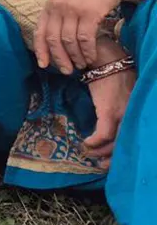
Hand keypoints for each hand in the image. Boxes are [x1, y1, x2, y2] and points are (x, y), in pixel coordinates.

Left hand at [35, 0, 134, 73]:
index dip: (41, 51)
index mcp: (49, 6)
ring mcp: (73, 11)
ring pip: (69, 42)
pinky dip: (88, 51)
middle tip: (67, 71)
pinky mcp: (90, 13)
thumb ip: (58, 15)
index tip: (44, 65)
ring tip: (81, 65)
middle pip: (53, 40)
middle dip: (59, 59)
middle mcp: (58, 8)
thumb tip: (54, 39)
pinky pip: (85, 38)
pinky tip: (91, 57)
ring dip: (75, 57)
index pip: (40, 33)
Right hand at [83, 41, 134, 161]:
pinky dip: (94, 142)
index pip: (135, 138)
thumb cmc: (115, 77)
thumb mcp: (123, 97)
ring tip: (89, 152)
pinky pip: (103, 134)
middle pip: (127, 144)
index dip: (124, 152)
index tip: (113, 158)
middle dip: (113, 158)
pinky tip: (86, 143)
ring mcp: (123, 114)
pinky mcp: (109, 111)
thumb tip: (113, 125)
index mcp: (138, 113)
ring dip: (100, 151)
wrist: (107, 60)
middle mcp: (134, 116)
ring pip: (115, 143)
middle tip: (102, 165)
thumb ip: (122, 111)